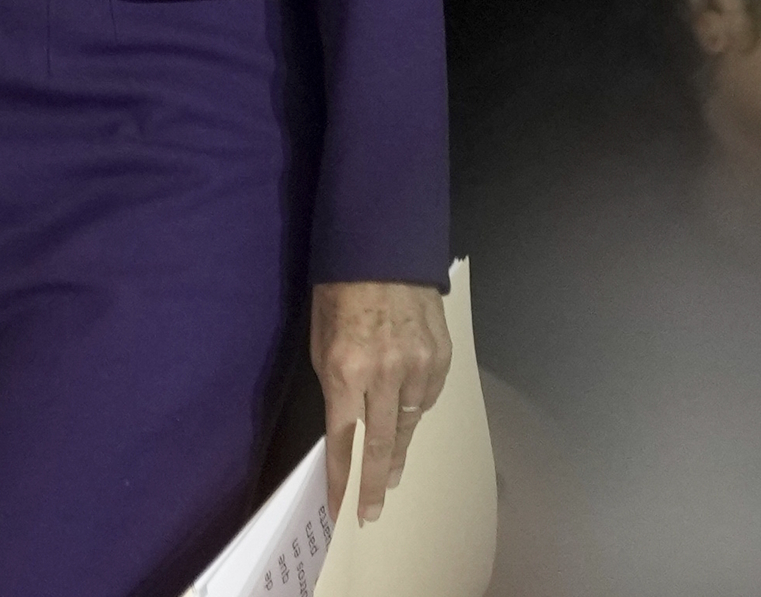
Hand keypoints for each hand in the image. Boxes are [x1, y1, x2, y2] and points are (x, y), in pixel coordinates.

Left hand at [313, 280, 452, 523]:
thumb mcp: (319, 337)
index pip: (343, 437)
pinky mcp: (441, 360)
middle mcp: (385, 375)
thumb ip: (334, 383)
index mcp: (346, 369)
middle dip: (375, 483)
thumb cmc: (339, 291)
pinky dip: (415, 412)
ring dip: (397, 454)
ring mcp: (419, 368)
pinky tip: (406, 420)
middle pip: (381, 444)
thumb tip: (346, 422)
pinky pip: (427, 398)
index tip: (340, 506)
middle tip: (372, 511)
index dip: (342, 476)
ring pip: (409, 425)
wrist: (384, 250)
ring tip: (389, 477)